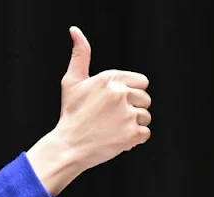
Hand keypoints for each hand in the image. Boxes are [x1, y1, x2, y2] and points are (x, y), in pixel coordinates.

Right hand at [26, 27, 150, 196]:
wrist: (67, 147)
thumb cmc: (71, 115)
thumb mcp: (72, 82)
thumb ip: (80, 55)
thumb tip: (75, 31)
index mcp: (110, 79)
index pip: (142, 82)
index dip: (130, 94)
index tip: (114, 103)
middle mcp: (120, 94)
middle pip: (145, 99)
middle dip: (132, 109)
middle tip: (111, 119)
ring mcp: (127, 115)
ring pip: (146, 117)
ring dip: (133, 125)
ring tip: (113, 129)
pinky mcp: (131, 134)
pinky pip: (145, 134)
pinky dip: (133, 139)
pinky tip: (117, 138)